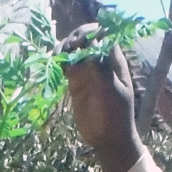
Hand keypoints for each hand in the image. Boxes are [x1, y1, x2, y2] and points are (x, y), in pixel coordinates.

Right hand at [61, 24, 143, 171]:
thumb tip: (91, 43)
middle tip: (68, 50)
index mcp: (114, 60)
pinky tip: (56, 66)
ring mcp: (87, 70)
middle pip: (85, 38)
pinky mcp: (75, 81)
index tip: (81, 43)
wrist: (108, 138)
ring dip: (64, 48)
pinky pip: (65, 64)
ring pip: (73, 49)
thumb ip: (101, 67)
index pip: (103, 34)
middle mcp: (100, 61)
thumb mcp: (111, 91)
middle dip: (75, 38)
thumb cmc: (115, 115)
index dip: (90, 33)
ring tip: (59, 57)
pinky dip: (59, 61)